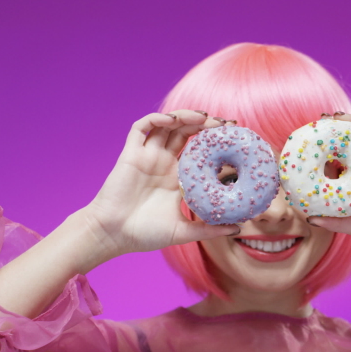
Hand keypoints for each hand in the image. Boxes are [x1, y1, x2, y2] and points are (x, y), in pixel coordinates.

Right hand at [82, 111, 239, 258]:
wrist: (113, 235)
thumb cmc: (144, 234)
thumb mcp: (184, 232)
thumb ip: (209, 229)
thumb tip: (237, 228)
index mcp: (176, 178)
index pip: (199, 151)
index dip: (215, 142)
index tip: (235, 139)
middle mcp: (163, 163)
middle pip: (186, 133)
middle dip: (205, 124)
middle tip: (226, 124)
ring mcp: (147, 156)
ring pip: (167, 125)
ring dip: (185, 116)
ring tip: (203, 117)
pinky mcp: (130, 154)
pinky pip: (141, 128)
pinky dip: (157, 119)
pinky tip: (172, 120)